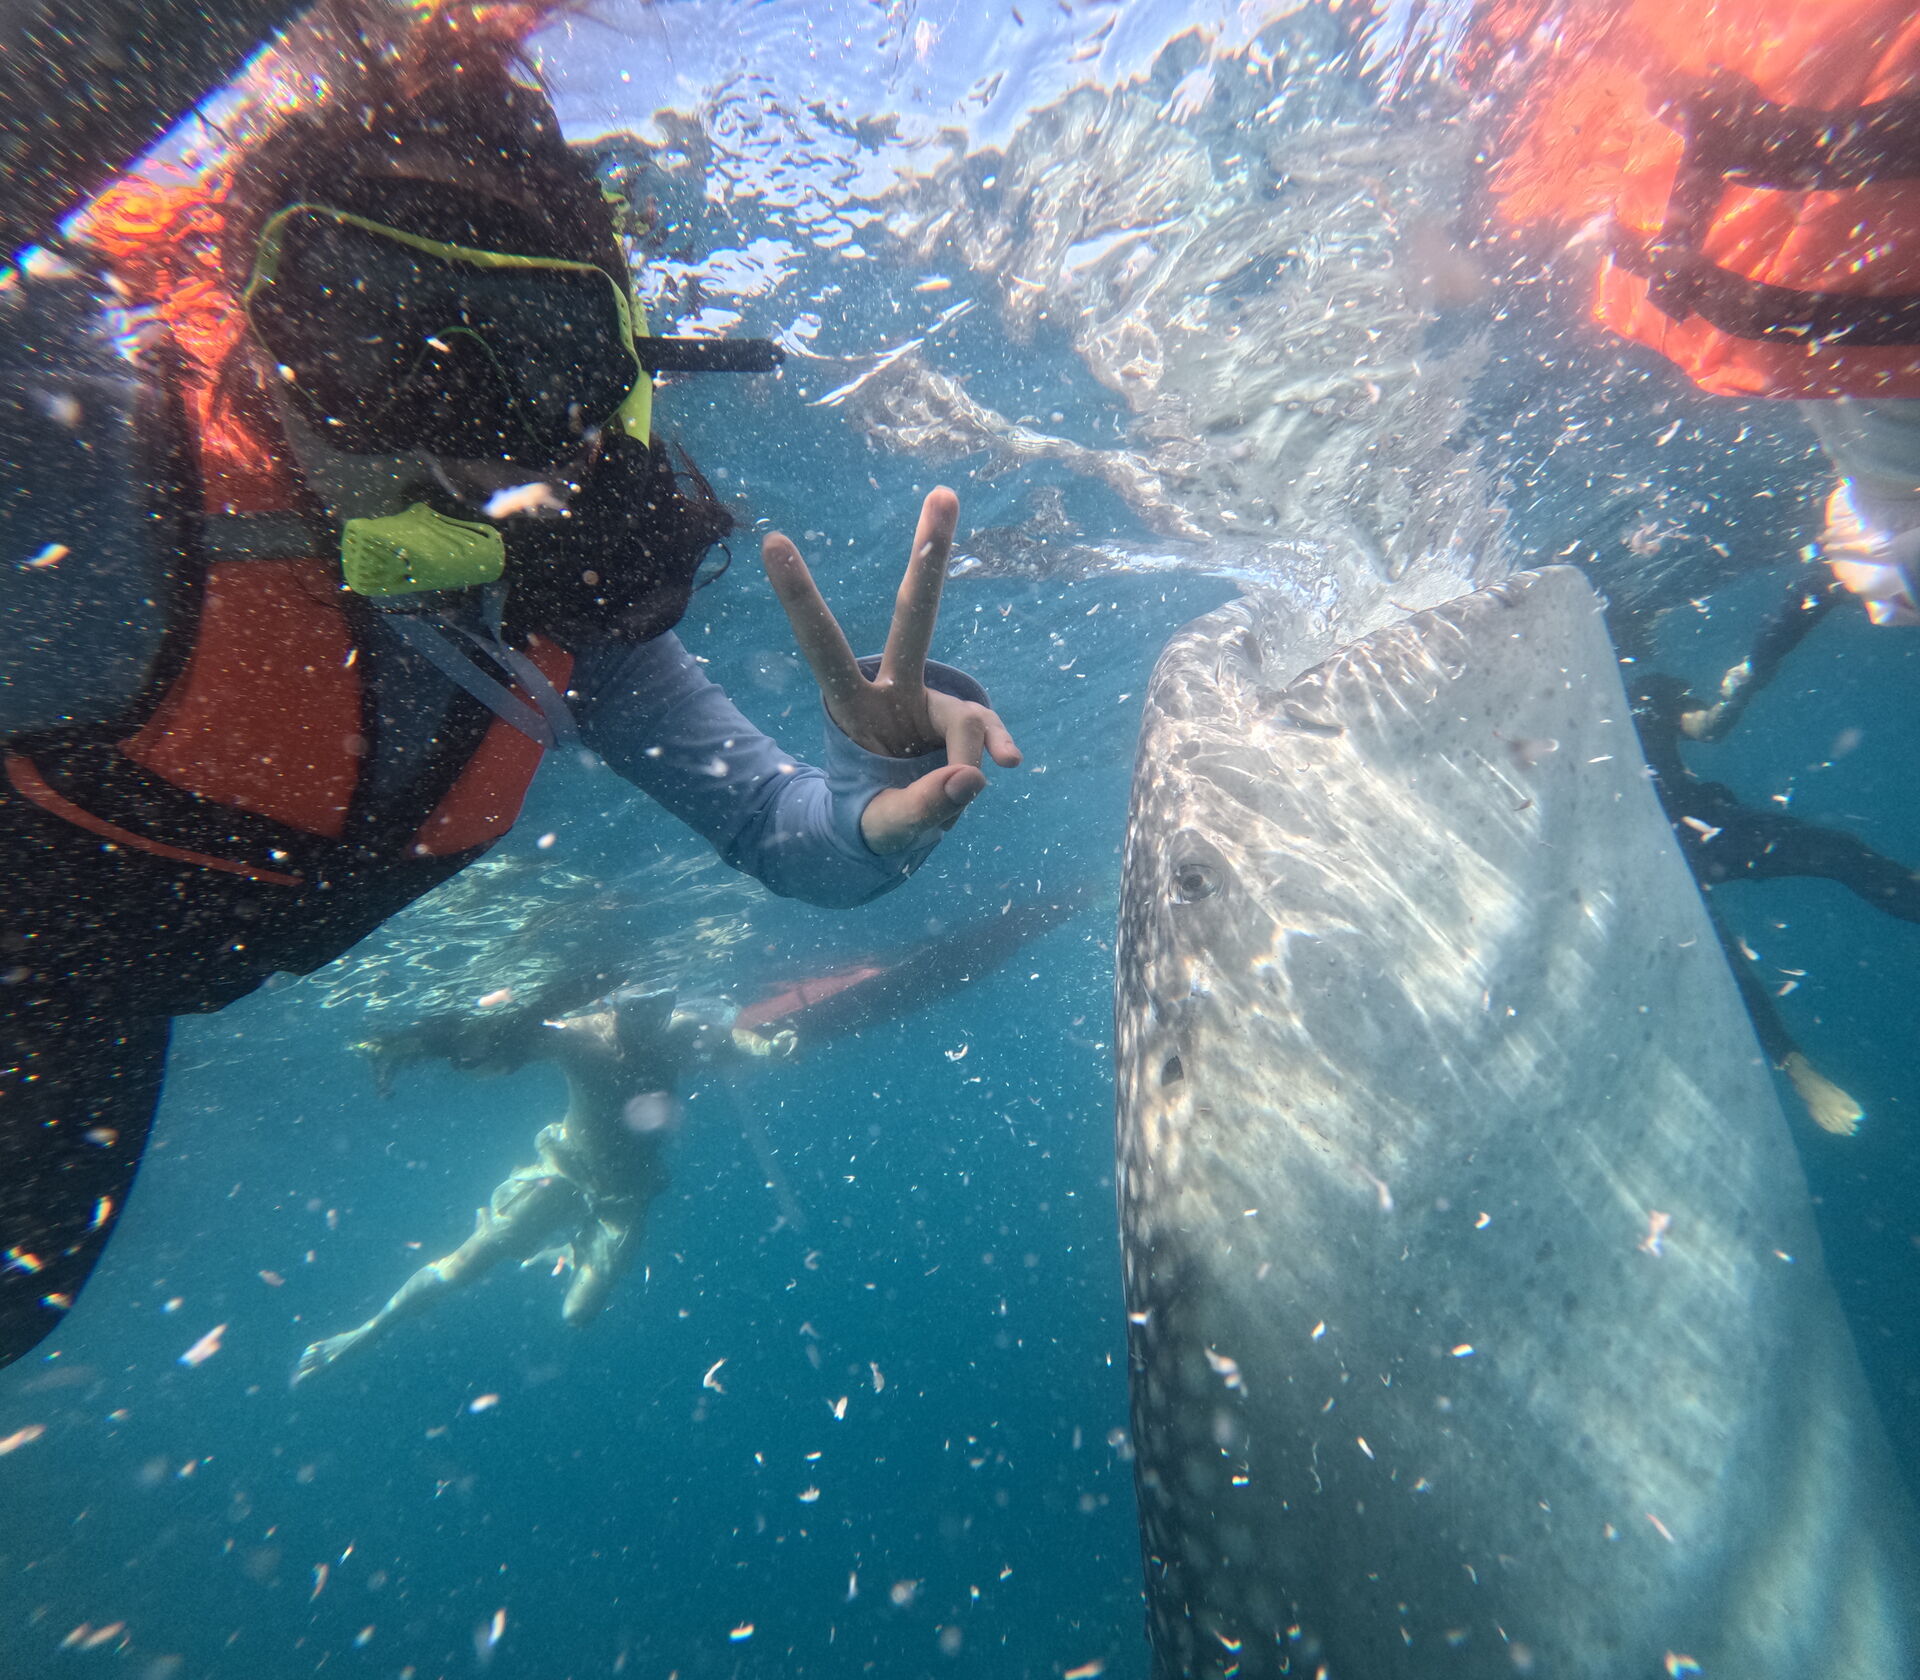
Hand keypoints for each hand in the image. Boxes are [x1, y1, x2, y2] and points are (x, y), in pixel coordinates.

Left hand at [763, 487, 1020, 855]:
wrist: (894, 833)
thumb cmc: (872, 821)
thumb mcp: (883, 827)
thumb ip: (921, 808)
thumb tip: (974, 778)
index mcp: (850, 706)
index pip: (822, 646)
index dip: (800, 597)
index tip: (772, 539)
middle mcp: (894, 690)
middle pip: (916, 617)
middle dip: (931, 558)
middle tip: (944, 493)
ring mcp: (933, 705)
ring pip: (966, 714)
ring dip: (976, 745)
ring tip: (955, 793)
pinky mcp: (964, 727)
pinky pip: (987, 737)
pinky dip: (993, 752)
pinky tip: (1007, 765)